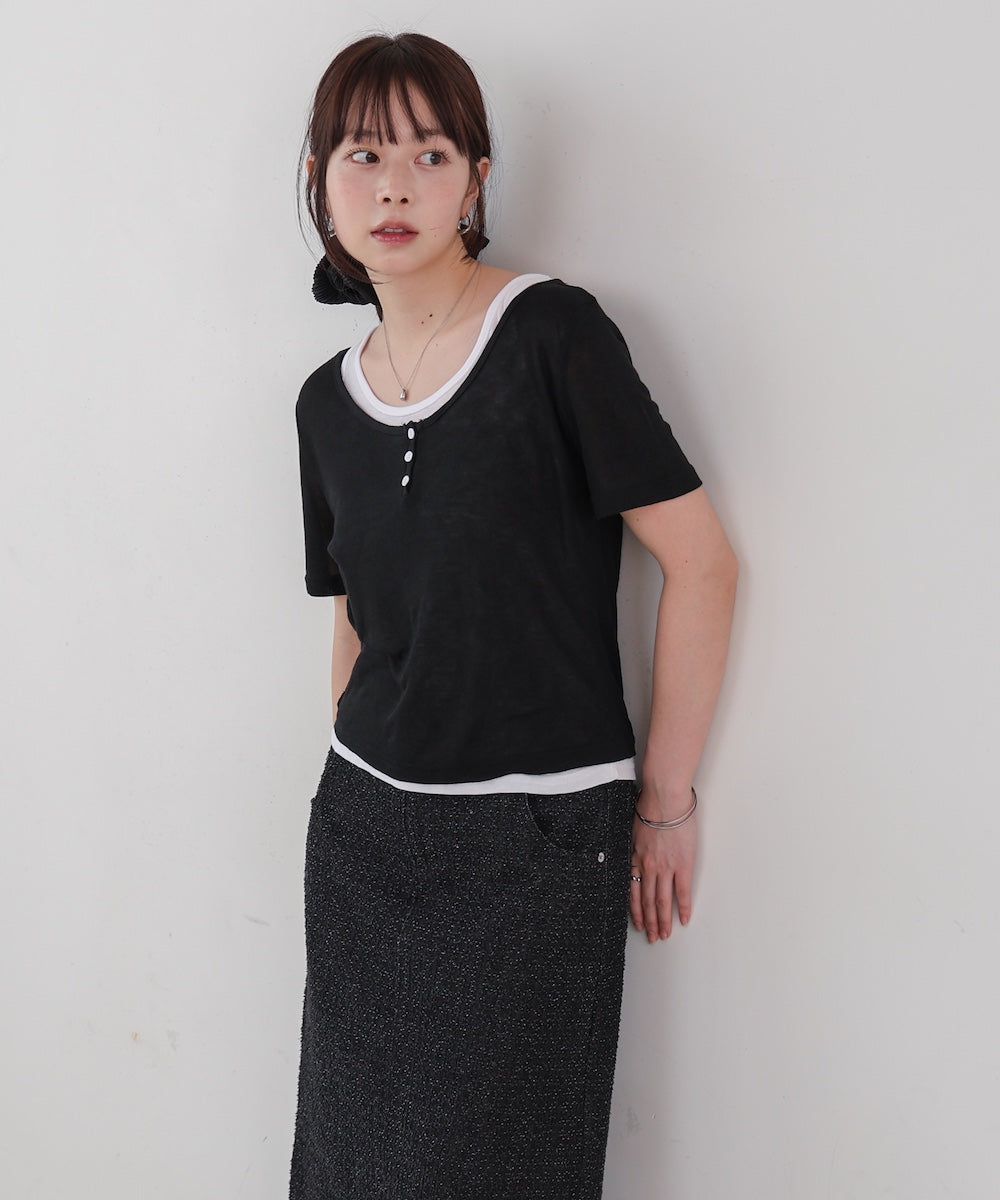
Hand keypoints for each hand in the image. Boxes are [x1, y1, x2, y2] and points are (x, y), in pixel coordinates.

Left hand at [629, 788, 696, 942]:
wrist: (664, 800)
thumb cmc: (649, 808)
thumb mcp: (632, 829)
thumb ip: (633, 846)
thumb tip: (633, 854)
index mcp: (635, 859)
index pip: (633, 892)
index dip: (635, 911)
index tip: (637, 924)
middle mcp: (648, 868)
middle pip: (647, 901)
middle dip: (649, 922)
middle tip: (651, 937)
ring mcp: (665, 868)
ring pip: (662, 902)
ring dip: (663, 921)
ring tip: (664, 934)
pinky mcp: (683, 864)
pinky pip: (683, 891)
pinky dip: (683, 908)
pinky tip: (684, 919)